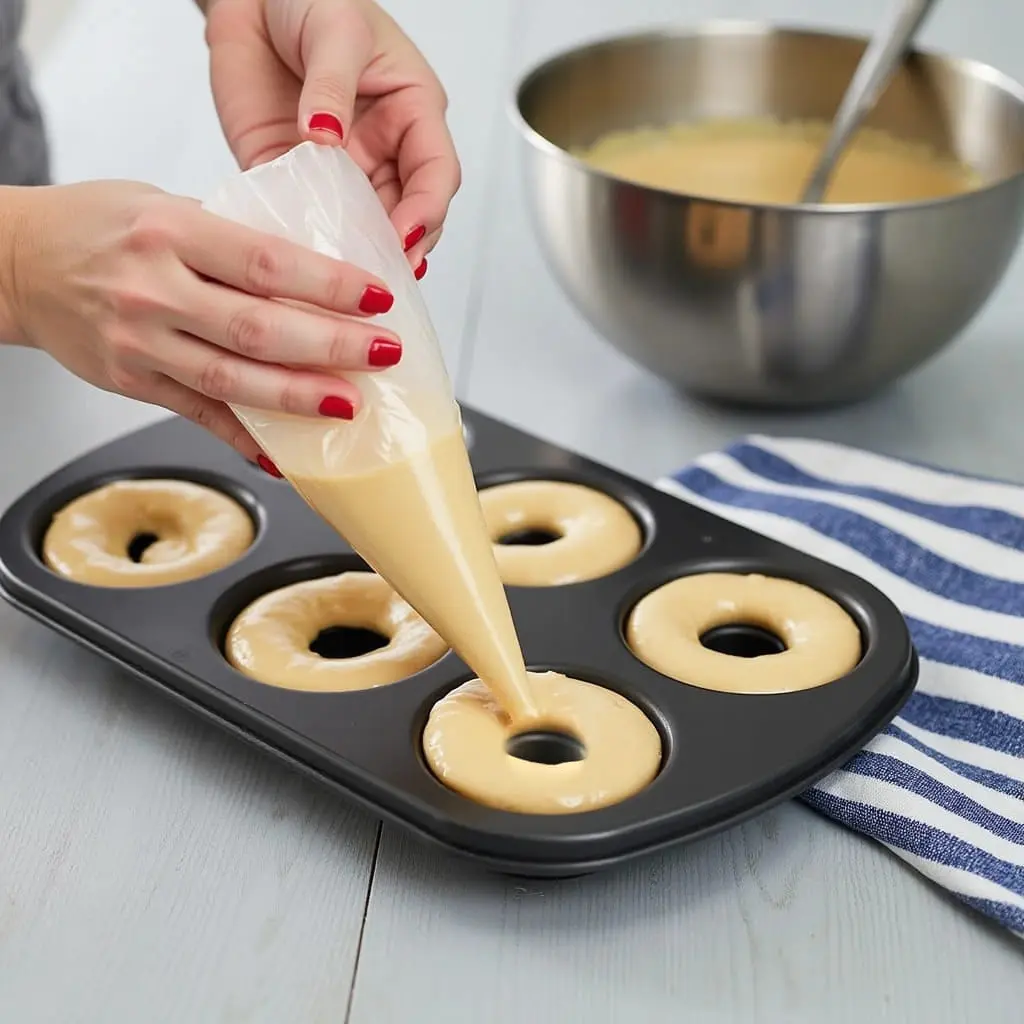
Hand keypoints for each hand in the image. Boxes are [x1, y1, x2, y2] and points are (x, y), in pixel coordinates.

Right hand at [2, 181, 404, 463]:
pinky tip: (287, 452)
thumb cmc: (95, 224)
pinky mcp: (134, 383)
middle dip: (332, 346)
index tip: (377, 297)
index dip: (329, 285)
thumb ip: (233, 238)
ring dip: (299, 398)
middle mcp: (154, 289)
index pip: (267, 262)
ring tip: (350, 404)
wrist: (14, 262)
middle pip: (259, 328)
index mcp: (170, 231)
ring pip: (233, 381)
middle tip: (383, 353)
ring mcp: (141, 343)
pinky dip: (247, 436)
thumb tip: (315, 273)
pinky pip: (202, 415)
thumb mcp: (163, 204)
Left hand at [204, 0, 460, 274]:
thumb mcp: (335, 30)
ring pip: (365, 229)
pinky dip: (311, 245)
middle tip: (382, 276)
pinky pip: (311, 221)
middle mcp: (384, 150)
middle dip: (401, 248)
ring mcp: (343, 172)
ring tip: (349, 281)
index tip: (405, 235)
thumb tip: (326, 137)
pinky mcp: (298, 181)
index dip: (427, 209)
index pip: (436, 173)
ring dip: (360, 256)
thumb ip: (332, 87)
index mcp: (413, 113)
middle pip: (409, 215)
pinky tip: (307, 262)